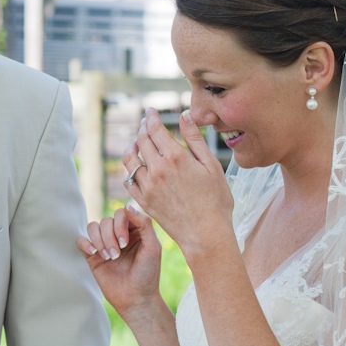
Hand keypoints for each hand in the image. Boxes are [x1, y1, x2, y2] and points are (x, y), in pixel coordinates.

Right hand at [76, 205, 163, 323]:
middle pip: (105, 220)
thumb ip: (144, 224)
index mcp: (133, 230)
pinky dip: (85, 243)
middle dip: (109, 236)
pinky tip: (94, 253)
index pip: (121, 214)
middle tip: (117, 254)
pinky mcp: (92, 256)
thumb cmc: (147, 274)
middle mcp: (117, 234)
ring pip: (93, 227)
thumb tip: (127, 206)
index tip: (125, 243)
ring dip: (99, 241)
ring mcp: (104, 244)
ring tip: (109, 257)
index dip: (120, 224)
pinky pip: (81, 240)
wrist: (136, 299)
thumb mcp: (152, 247)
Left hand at [124, 108, 233, 261]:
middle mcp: (157, 170)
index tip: (149, 111)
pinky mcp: (143, 201)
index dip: (151, 117)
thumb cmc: (216, 200)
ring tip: (137, 143)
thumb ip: (195, 139)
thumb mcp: (211, 165)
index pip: (155, 130)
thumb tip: (184, 115)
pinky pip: (128, 180)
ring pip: (130, 160)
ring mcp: (148, 186)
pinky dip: (130, 170)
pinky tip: (136, 167)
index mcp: (175, 157)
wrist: (206, 234)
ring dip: (132, 147)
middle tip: (145, 124)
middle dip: (142, 129)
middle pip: (141, 141)